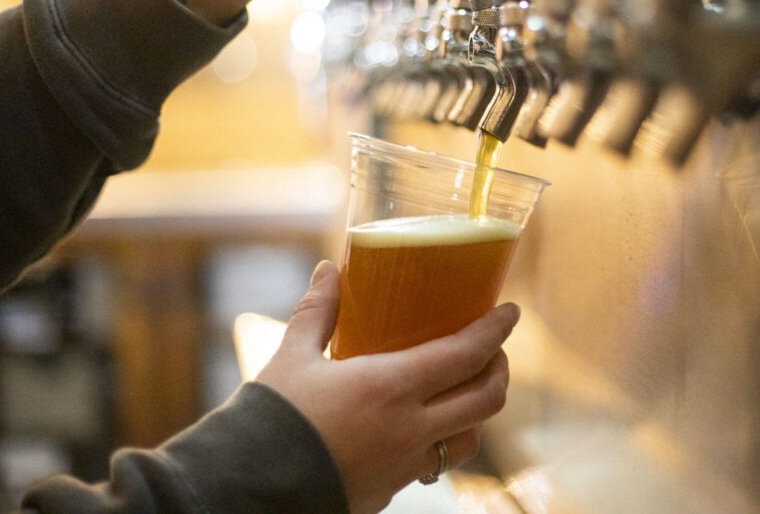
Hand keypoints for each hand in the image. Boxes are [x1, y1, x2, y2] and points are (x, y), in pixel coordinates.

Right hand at [256, 261, 518, 513]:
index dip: (495, 331)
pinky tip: (426, 425)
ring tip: (467, 388)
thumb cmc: (270, 418)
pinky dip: (444, 438)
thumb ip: (317, 312)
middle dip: (499, 370)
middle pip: (486, 399)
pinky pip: (435, 462)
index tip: (510, 312)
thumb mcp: (292, 357)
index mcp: (390, 387)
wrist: (248, 488)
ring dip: (478, 410)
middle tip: (494, 349)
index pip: (465, 355)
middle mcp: (409, 428)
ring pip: (469, 438)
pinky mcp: (391, 490)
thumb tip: (329, 270)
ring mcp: (404, 465)